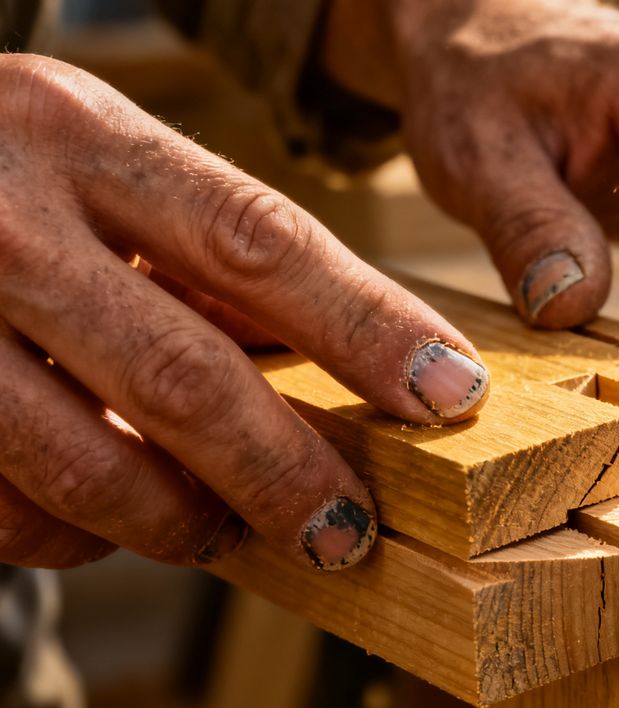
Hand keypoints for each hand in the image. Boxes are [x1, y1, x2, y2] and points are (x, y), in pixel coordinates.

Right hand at [0, 55, 489, 570]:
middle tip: (346, 531)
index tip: (448, 392)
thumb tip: (347, 353)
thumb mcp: (104, 162)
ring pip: (84, 463)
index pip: (262, 242)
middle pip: (181, 375)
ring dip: (180, 520)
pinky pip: (3, 506)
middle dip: (282, 472)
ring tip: (230, 533)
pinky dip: (73, 534)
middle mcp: (4, 219)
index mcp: (85, 137)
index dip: (368, 329)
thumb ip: (208, 248)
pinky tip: (109, 520)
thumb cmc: (7, 171)